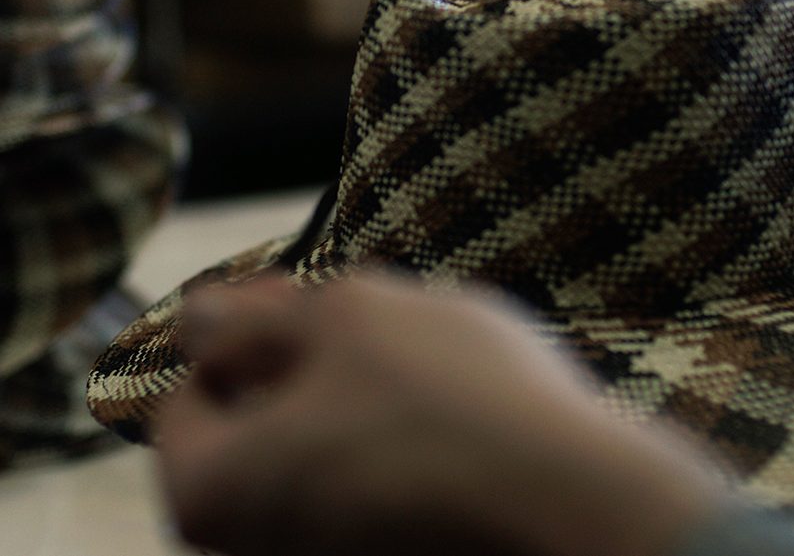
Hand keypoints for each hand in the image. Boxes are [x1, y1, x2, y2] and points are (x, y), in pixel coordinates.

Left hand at [155, 272, 732, 555]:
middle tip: (374, 323)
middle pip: (260, 426)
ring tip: (431, 357)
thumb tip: (195, 317)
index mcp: (212, 491)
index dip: (240, 332)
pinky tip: (459, 406)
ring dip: (363, 394)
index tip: (306, 298)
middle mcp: (254, 548)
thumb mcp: (342, 315)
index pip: (185, 398)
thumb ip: (249, 313)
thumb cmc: (446, 398)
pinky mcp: (393, 553)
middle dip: (309, 362)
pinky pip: (375, 481)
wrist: (572, 501)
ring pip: (326, 449)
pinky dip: (400, 438)